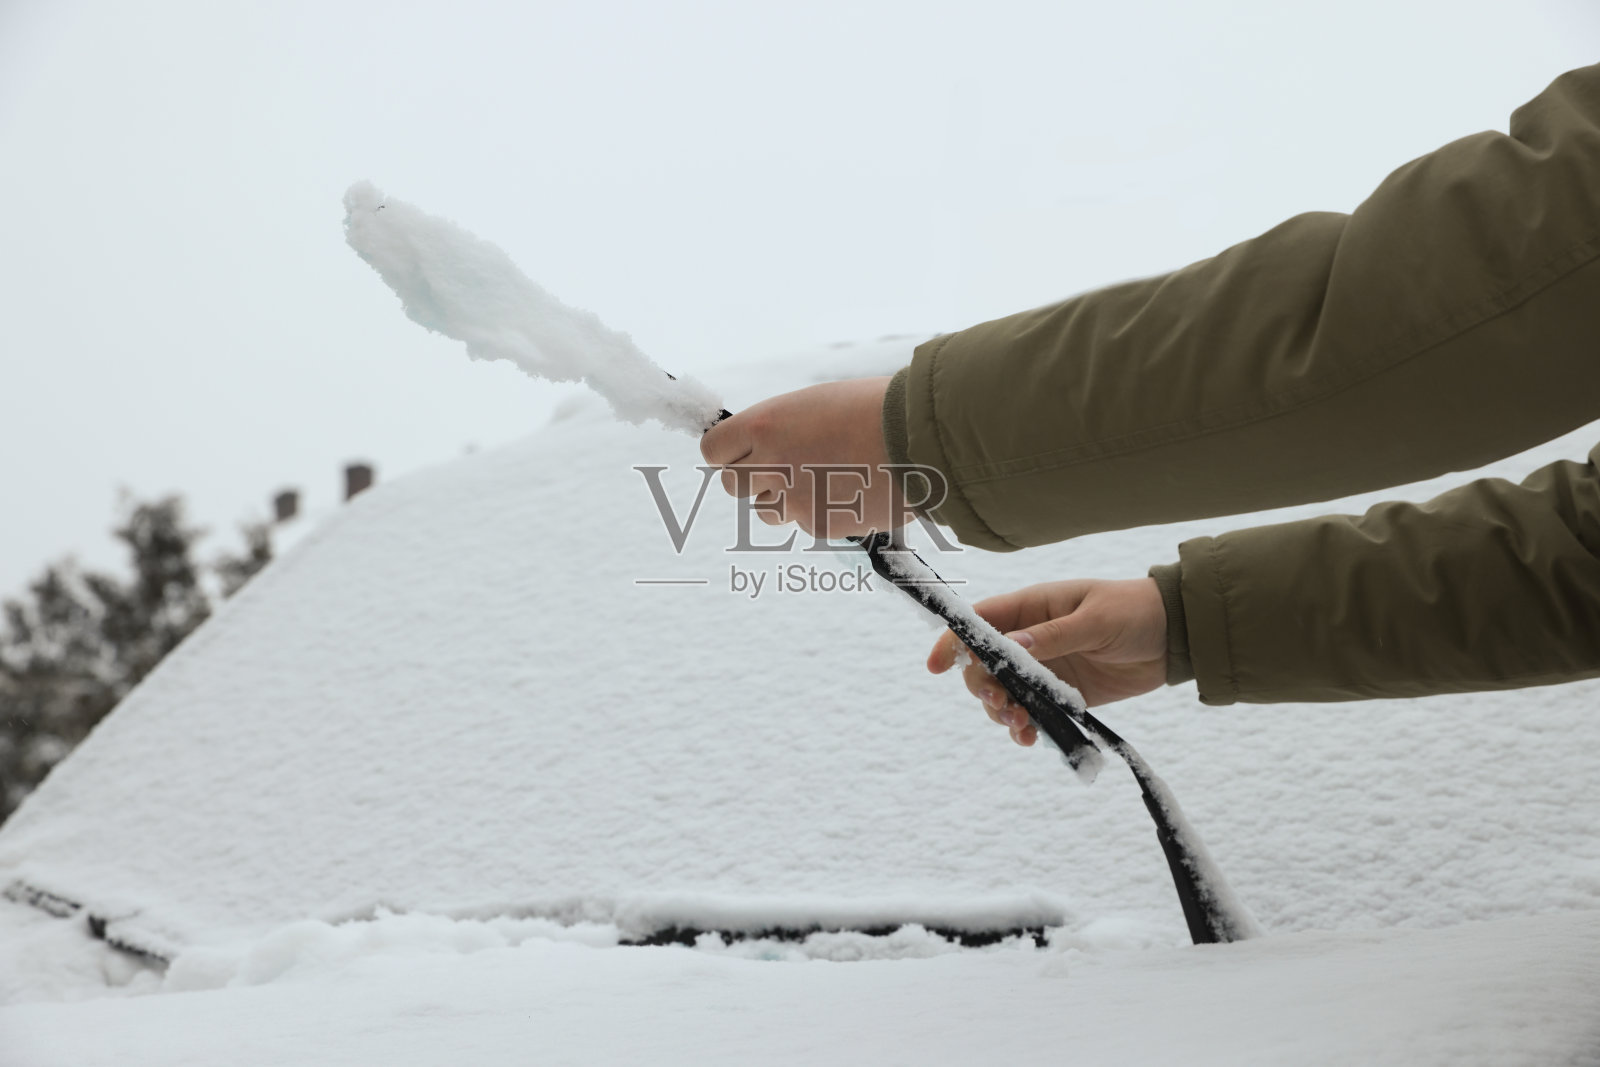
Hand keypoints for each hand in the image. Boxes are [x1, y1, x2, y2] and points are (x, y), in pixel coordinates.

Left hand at [700, 377, 907, 538]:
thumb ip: (782, 428)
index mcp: (765, 424)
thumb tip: (763, 446)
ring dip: (784, 500)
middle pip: (733, 485)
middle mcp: (771, 464)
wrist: (922, 438)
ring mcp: (794, 500)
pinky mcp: (819, 525)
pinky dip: (821, 512)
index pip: (713, 450)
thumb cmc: (875, 409)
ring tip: (824, 478)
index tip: (743, 451)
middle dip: (753, 479)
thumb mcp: (816, 404)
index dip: (728, 452)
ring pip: (766, 511)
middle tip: (785, 468)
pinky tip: (851, 491)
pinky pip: (805, 523)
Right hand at [927, 578, 1167, 745]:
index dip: (952, 642)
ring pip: (1003, 694)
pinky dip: (1024, 728)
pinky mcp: (1062, 696)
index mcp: (1030, 609)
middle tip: (1003, 703)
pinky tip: (1029, 737)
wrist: (1175, 636)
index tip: (936, 666)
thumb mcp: (1095, 618)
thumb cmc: (1134, 611)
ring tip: (1020, 723)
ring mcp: (1043, 670)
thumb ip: (1054, 635)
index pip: (978, 623)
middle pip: (983, 665)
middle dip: (982, 686)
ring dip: (1001, 712)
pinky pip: (1031, 714)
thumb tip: (1011, 646)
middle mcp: (1029, 640)